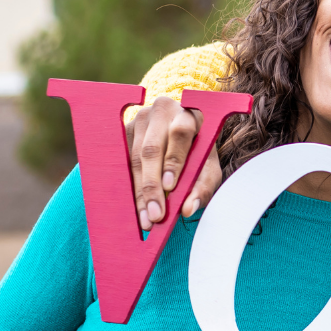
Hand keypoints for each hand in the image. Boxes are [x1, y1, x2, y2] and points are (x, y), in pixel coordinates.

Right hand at [126, 96, 222, 229]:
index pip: (180, 134)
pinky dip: (129, 187)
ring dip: (139, 192)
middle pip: (151, 149)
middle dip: (152, 186)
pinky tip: (134, 208)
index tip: (170, 186)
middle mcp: (161, 111)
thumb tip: (188, 209)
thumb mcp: (208, 168)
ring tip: (147, 219)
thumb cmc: (198, 153)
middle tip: (156, 215)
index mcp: (188, 113)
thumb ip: (203, 186)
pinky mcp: (123, 132)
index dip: (174, 161)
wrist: (180, 139)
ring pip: (134, 158)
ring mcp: (139, 119)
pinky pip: (122, 162)